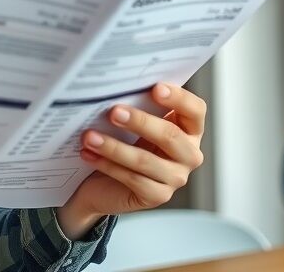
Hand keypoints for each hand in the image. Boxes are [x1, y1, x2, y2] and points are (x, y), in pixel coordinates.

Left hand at [56, 83, 205, 238]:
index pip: (195, 110)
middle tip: (113, 112)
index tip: (155, 88)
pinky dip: (107, 165)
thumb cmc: (124, 142)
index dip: (179, 98)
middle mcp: (189, 154)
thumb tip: (119, 86)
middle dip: (140, 121)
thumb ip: (138, 105)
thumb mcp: (134, 123)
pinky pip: (131, 179)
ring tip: (89, 135)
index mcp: (189, 129)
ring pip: (145, 160)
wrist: (104, 182)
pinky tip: (88, 154)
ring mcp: (176, 178)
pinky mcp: (157, 196)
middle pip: (170, 135)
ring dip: (114, 147)